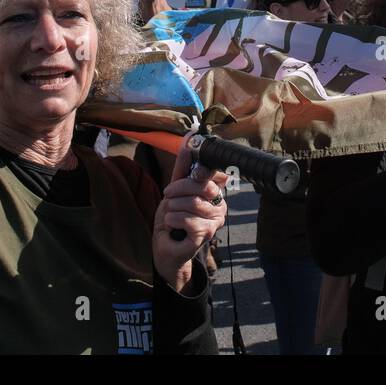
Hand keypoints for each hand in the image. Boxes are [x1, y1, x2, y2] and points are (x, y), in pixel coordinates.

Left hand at [152, 137, 227, 293]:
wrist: (165, 247)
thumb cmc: (172, 218)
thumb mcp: (174, 189)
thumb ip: (183, 166)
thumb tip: (190, 137)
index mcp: (215, 191)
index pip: (215, 172)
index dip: (202, 169)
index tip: (193, 171)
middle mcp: (220, 204)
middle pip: (202, 185)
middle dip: (178, 188)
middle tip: (168, 196)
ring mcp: (216, 221)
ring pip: (193, 202)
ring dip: (173, 207)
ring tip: (170, 214)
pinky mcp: (207, 234)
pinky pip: (188, 219)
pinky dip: (173, 219)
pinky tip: (172, 225)